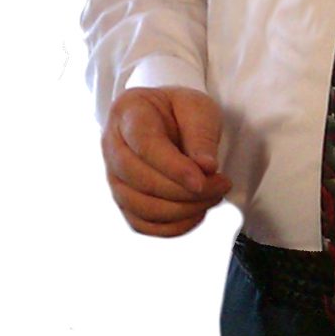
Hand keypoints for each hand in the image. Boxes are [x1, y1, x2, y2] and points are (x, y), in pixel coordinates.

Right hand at [102, 87, 231, 237]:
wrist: (165, 120)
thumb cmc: (181, 111)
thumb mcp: (197, 108)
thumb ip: (201, 135)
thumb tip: (206, 168)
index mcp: (129, 111)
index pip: (144, 144)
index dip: (173, 167)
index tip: (204, 181)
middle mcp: (112, 145)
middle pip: (139, 178)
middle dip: (184, 191)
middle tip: (222, 184)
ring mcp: (114, 175)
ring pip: (140, 206)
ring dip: (182, 210)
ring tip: (213, 196)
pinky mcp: (123, 200)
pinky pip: (142, 224)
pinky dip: (173, 226)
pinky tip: (198, 212)